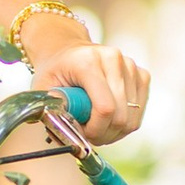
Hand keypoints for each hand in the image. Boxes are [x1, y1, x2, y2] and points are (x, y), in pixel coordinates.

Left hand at [32, 37, 149, 148]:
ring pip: (132, 119)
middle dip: (103, 134)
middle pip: (121, 117)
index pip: (105, 108)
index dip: (95, 130)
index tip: (83, 134)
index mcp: (88, 61)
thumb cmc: (55, 71)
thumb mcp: (43, 87)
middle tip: (88, 133)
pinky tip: (108, 118)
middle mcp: (114, 60)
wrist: (68, 51)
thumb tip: (68, 133)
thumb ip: (52, 109)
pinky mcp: (141, 75)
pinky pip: (138, 113)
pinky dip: (124, 123)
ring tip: (96, 125)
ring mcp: (130, 66)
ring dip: (113, 131)